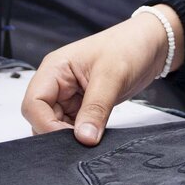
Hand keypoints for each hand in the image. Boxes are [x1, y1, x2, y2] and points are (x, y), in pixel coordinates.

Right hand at [22, 6, 182, 144]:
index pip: (33, 104)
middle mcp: (57, 83)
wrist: (151, 44)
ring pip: (57, 125)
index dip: (46, 125)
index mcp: (54, 69)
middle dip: (58, 133)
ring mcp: (70, 95)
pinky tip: (95, 136)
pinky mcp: (84, 105)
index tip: (70, 138)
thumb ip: (95, 109)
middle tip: (83, 140)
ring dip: (71, 135)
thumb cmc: (129, 46)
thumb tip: (83, 138)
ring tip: (92, 137)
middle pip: (41, 118)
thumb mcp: (111, 77)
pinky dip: (83, 134)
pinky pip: (74, 126)